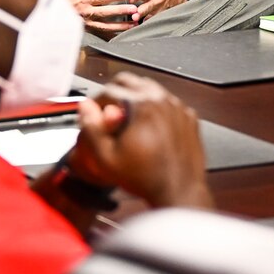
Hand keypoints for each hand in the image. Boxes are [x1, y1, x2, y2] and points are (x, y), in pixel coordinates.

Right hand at [63, 73, 212, 209]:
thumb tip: (85, 107)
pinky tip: (149, 127)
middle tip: (107, 111)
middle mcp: (162, 99)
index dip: (96, 102)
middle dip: (114, 93)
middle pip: (130, 81)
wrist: (179, 192)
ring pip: (150, 89)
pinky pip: (168, 103)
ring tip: (126, 119)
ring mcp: (178, 107)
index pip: (110, 89)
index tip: (93, 114)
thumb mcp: (105, 158)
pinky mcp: (189, 117)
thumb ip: (91, 129)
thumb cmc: (144, 178)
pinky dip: (155, 109)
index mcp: (141, 105)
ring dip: (135, 98)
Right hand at [69, 0, 139, 35]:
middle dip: (120, 10)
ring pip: (106, 25)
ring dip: (122, 25)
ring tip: (136, 22)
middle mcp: (88, 11)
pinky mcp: (92, 31)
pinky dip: (117, 32)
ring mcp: (90, 23)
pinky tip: (128, 30)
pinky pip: (106, 33)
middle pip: (105, 12)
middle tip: (135, 8)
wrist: (64, 14)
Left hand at [110, 0, 188, 24]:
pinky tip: (137, 29)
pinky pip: (153, 22)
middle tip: (133, 15)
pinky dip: (147, 25)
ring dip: (143, 19)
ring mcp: (158, 9)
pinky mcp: (160, 16)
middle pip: (147, 6)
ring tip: (134, 22)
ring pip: (150, 15)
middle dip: (140, 11)